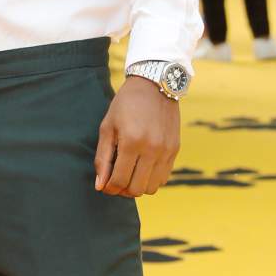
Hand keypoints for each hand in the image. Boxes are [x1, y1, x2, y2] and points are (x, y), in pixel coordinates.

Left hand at [94, 77, 181, 198]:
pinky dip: (151, 179)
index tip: (105, 184)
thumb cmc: (125, 105)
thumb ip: (103, 158)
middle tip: (115, 180)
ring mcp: (166, 150)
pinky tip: (142, 167)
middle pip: (136, 189)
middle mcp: (152, 149)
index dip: (109, 188)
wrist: (155, 85)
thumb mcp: (107, 128)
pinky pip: (163, 178)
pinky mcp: (175, 150)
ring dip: (138, 186)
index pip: (119, 181)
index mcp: (131, 142)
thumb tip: (100, 186)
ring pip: (151, 188)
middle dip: (122, 190)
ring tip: (129, 174)